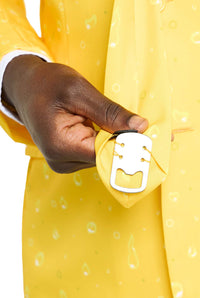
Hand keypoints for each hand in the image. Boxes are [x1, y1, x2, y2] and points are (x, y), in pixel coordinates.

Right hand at [2, 55, 147, 172]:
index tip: (151, 135)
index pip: (105, 154)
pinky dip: (106, 142)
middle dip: (125, 142)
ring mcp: (65, 162)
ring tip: (117, 122)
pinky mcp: (69, 158)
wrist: (27, 87)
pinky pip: (95, 153)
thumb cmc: (48, 84)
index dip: (129, 145)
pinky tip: (107, 128)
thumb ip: (109, 112)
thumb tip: (141, 127)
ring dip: (115, 141)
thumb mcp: (79, 91)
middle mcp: (61, 160)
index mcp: (60, 146)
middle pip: (105, 157)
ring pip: (102, 157)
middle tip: (141, 125)